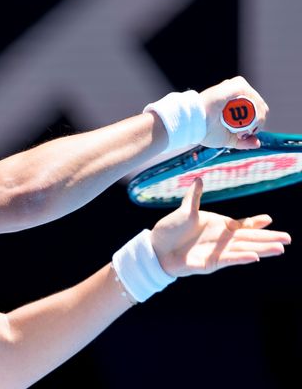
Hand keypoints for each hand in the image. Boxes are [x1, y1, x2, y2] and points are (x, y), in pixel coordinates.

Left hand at [150, 178, 289, 276]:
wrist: (155, 248)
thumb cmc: (169, 230)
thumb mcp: (185, 211)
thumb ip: (194, 197)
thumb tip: (199, 179)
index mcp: (218, 226)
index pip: (241, 225)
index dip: (255, 223)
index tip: (269, 219)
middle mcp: (221, 240)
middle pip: (249, 239)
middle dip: (268, 238)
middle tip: (288, 239)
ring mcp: (217, 252)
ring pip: (245, 250)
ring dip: (262, 250)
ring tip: (280, 249)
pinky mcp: (211, 263)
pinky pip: (229, 260)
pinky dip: (241, 258)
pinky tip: (255, 256)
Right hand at [199, 76, 267, 149]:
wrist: (193, 124)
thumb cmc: (204, 130)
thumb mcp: (227, 139)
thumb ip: (242, 141)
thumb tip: (257, 144)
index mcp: (231, 102)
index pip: (254, 110)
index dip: (255, 124)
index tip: (244, 135)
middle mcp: (235, 93)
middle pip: (259, 106)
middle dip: (257, 122)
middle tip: (246, 132)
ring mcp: (236, 88)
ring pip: (258, 103)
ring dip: (258, 118)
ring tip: (246, 128)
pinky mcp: (237, 85)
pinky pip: (254, 98)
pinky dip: (256, 112)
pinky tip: (247, 121)